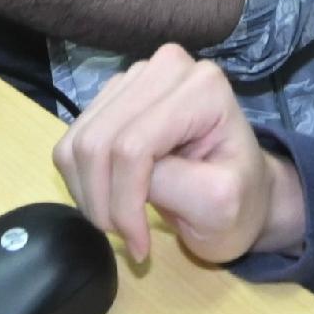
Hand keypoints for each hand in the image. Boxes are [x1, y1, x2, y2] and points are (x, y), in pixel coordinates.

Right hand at [54, 46, 299, 266]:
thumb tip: (128, 176)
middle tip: (125, 235)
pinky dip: (82, 181)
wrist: (240, 193)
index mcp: (202, 88)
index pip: (133, 147)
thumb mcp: (221, 206)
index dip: (125, 203)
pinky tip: (111, 198)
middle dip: (102, 201)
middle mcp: (166, 67)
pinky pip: (72, 141)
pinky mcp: (112, 96)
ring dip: (89, 193)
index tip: (140, 245)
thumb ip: (177, 185)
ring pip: (78, 141)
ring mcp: (135, 77)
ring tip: (119, 220)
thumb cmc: (239, 202)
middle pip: (98, 140)